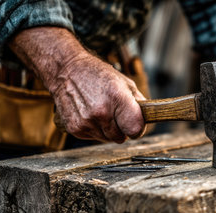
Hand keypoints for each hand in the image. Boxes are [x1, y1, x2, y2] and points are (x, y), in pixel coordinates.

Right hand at [10, 27, 144, 142]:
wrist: (66, 71)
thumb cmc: (97, 75)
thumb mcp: (124, 83)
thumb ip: (139, 102)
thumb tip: (148, 117)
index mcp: (117, 98)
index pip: (135, 129)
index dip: (138, 128)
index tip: (135, 124)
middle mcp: (101, 112)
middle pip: (121, 138)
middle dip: (122, 129)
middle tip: (116, 114)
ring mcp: (86, 122)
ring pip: (107, 139)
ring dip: (108, 130)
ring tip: (102, 112)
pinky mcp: (75, 128)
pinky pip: (93, 138)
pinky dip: (94, 129)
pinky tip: (90, 114)